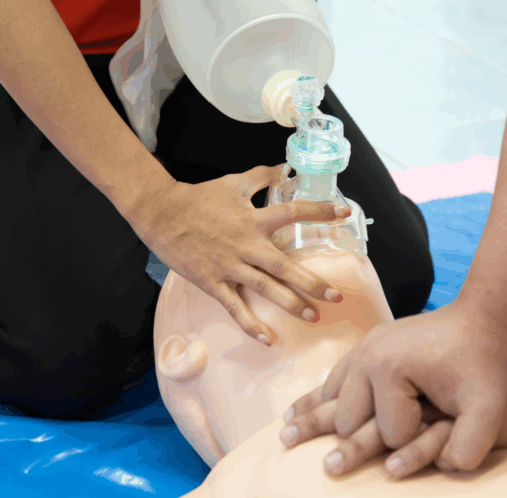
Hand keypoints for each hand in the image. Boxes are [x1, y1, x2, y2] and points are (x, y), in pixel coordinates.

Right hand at [131, 163, 348, 344]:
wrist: (161, 213)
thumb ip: (261, 177)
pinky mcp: (214, 283)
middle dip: (311, 281)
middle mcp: (247, 245)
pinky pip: (235, 307)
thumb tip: (285, 167)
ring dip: (290, 303)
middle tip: (337, 295)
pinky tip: (268, 339)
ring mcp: (230, 266)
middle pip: (284, 265)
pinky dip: (250, 324)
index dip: (320, 212)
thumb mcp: (233, 183)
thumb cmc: (199, 198)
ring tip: (314, 316)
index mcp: (254, 219)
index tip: (345, 214)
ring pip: (265, 288)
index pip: (293, 213)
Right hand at [280, 304, 506, 473]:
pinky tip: (299, 410)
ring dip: (313, 419)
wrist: (482, 319)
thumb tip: (443, 468)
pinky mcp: (366, 345)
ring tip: (286, 438)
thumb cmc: (486, 363)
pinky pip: (335, 377)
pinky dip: (318, 396)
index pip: (390, 433)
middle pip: (348, 418)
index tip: (441, 421)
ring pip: (331, 396)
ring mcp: (363, 348)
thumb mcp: (490, 405)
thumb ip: (469, 445)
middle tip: (328, 469)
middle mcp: (367, 357)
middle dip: (354, 441)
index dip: (418, 441)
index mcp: (390, 369)